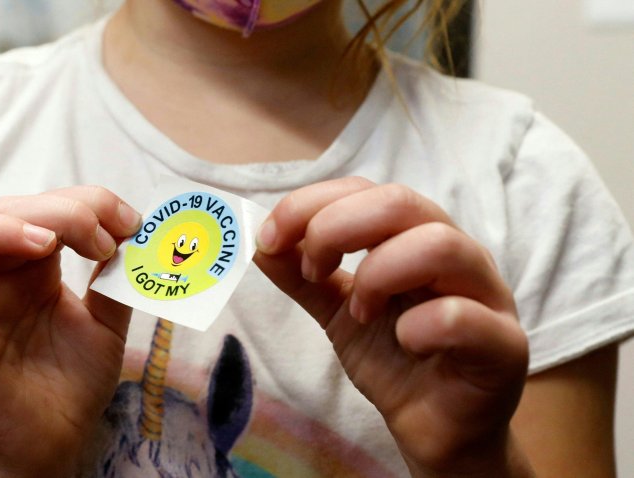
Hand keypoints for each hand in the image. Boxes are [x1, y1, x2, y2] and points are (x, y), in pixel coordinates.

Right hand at [0, 186, 141, 477]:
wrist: (58, 441)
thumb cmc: (74, 378)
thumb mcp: (108, 324)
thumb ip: (114, 281)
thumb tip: (133, 234)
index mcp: (30, 268)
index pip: (42, 210)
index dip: (86, 204)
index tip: (129, 224)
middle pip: (0, 217)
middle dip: (56, 213)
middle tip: (101, 241)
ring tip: (45, 243)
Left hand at [255, 177, 532, 476]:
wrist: (437, 429)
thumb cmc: (396, 359)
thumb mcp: (338, 311)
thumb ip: (303, 276)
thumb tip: (258, 242)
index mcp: (414, 236)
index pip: (364, 189)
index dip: (310, 204)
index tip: (270, 238)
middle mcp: (455, 252)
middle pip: (401, 201)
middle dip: (337, 228)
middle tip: (313, 269)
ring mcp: (486, 294)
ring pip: (440, 244)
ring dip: (379, 273)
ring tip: (360, 312)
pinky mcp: (504, 346)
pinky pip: (464, 316)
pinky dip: (421, 324)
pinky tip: (405, 343)